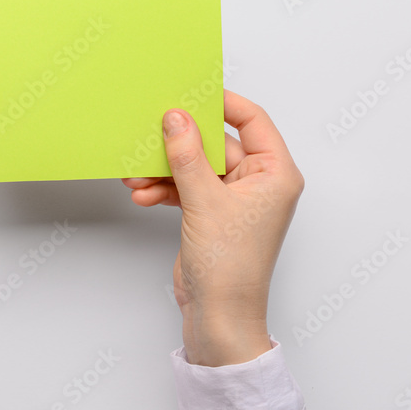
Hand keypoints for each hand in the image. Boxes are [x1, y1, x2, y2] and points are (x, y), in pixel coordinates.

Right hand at [122, 90, 304, 366]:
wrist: (218, 316)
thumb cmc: (231, 267)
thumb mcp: (204, 201)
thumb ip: (187, 155)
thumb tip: (175, 117)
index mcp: (275, 173)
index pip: (251, 120)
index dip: (221, 103)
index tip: (190, 93)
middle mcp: (258, 183)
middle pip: (216, 143)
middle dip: (179, 144)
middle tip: (151, 132)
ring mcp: (234, 199)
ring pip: (196, 166)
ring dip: (165, 169)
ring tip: (136, 173)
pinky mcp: (212, 214)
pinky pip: (186, 188)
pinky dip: (164, 189)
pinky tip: (142, 193)